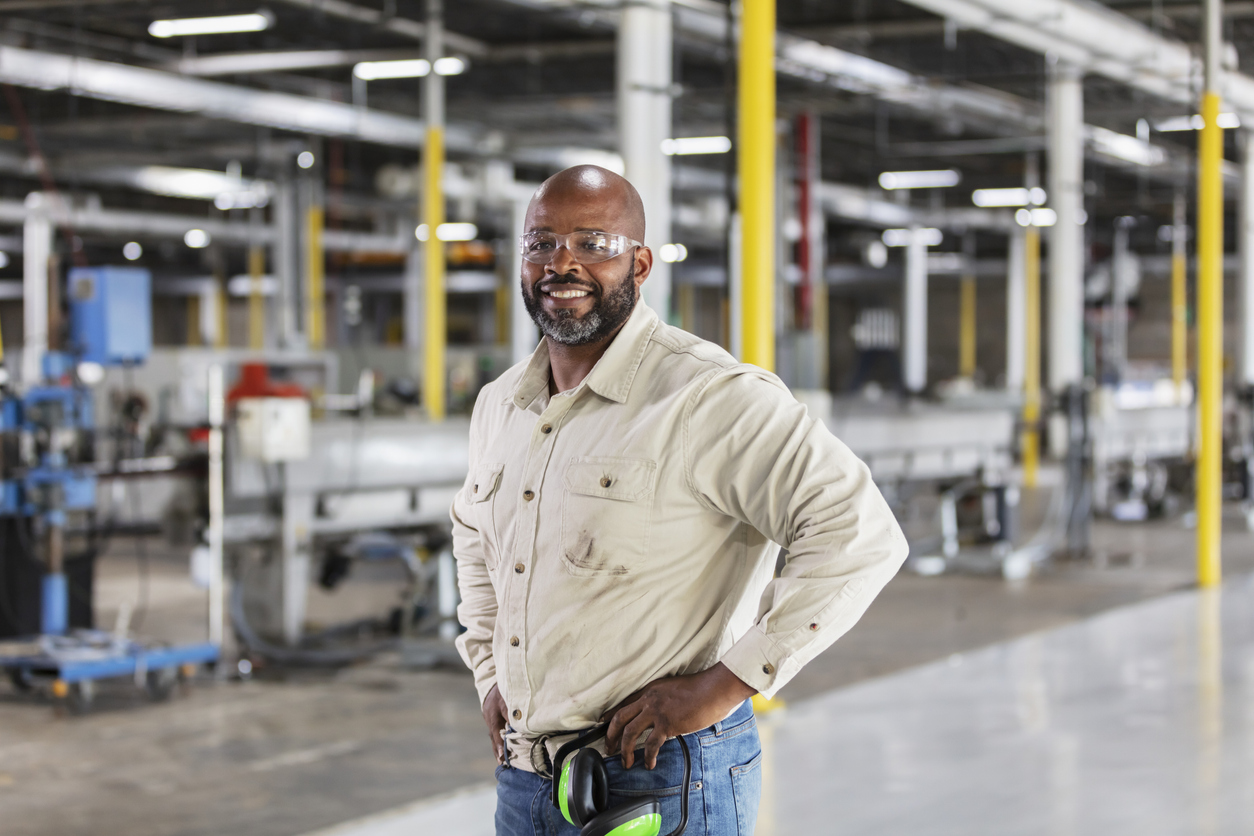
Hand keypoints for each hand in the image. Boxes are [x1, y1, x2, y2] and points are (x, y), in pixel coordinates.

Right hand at [482, 683, 509, 764]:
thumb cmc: (502, 688)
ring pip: (494, 735)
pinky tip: (503, 746)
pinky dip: (499, 739)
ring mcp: (490, 718)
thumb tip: (517, 728)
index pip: (497, 733)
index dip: (500, 745)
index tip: (502, 757)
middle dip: (498, 751)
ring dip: (498, 746)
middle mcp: (490, 719)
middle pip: (494, 737)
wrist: (491, 680)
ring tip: (502, 760)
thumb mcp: (507, 698)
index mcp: (492, 715)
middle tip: (502, 763)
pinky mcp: (493, 717)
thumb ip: (512, 713)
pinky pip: (496, 730)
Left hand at [600, 663, 756, 769]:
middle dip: (610, 736)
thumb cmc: (701, 689)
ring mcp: (657, 712)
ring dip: (624, 750)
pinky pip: (651, 744)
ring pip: (629, 733)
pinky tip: (649, 764)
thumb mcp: (675, 689)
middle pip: (619, 718)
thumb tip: (660, 714)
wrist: (714, 689)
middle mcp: (649, 699)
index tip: (603, 725)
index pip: (624, 703)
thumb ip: (664, 700)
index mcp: (650, 690)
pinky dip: (648, 757)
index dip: (611, 716)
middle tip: (608, 749)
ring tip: (625, 762)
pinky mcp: (667, 724)